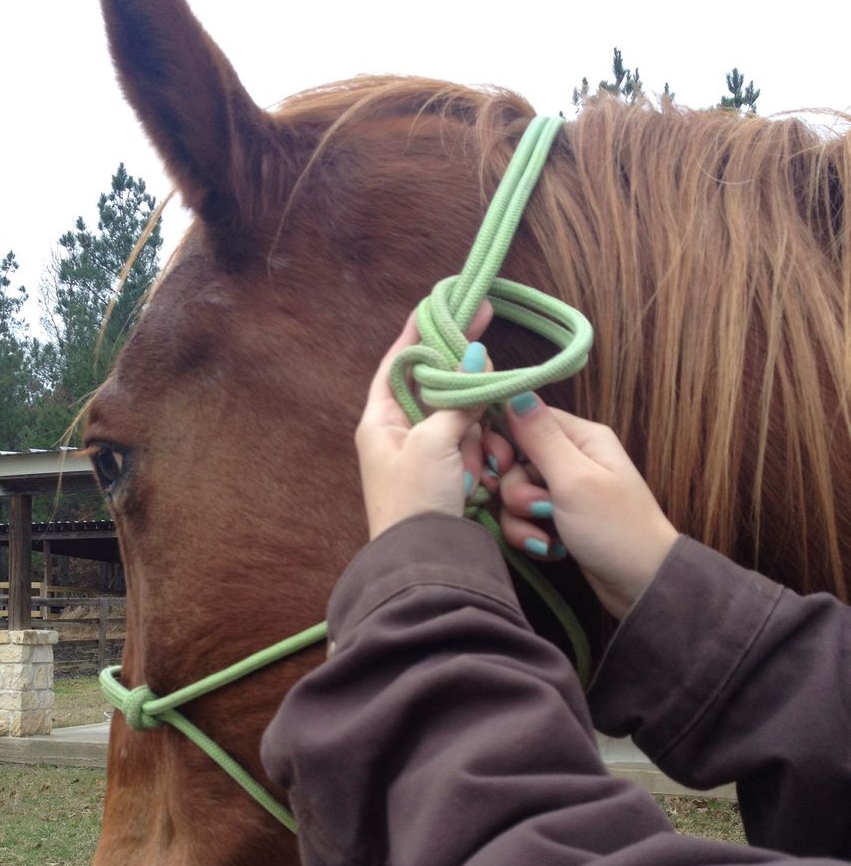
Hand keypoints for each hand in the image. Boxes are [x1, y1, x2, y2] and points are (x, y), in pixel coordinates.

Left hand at [356, 304, 492, 539]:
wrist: (424, 560)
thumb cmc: (415, 499)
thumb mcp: (435, 440)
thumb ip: (456, 398)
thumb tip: (474, 357)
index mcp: (379, 419)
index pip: (399, 360)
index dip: (422, 332)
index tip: (447, 304)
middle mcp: (397, 433)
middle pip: (436, 388)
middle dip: (463, 396)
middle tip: (486, 382)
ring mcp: (421, 456)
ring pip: (459, 420)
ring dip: (474, 435)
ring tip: (477, 462)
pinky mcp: (443, 476)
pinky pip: (467, 449)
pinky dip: (478, 456)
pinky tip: (482, 474)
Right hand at [484, 396, 678, 619]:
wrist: (640, 585)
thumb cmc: (615, 529)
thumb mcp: (575, 479)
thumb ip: (541, 437)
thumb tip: (515, 392)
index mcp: (581, 437)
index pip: (524, 419)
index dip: (503, 441)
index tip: (500, 467)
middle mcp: (571, 458)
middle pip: (514, 461)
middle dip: (516, 491)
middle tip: (540, 509)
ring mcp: (563, 491)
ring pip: (514, 495)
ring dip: (522, 519)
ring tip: (548, 536)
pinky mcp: (556, 520)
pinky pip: (523, 519)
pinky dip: (530, 535)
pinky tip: (549, 548)